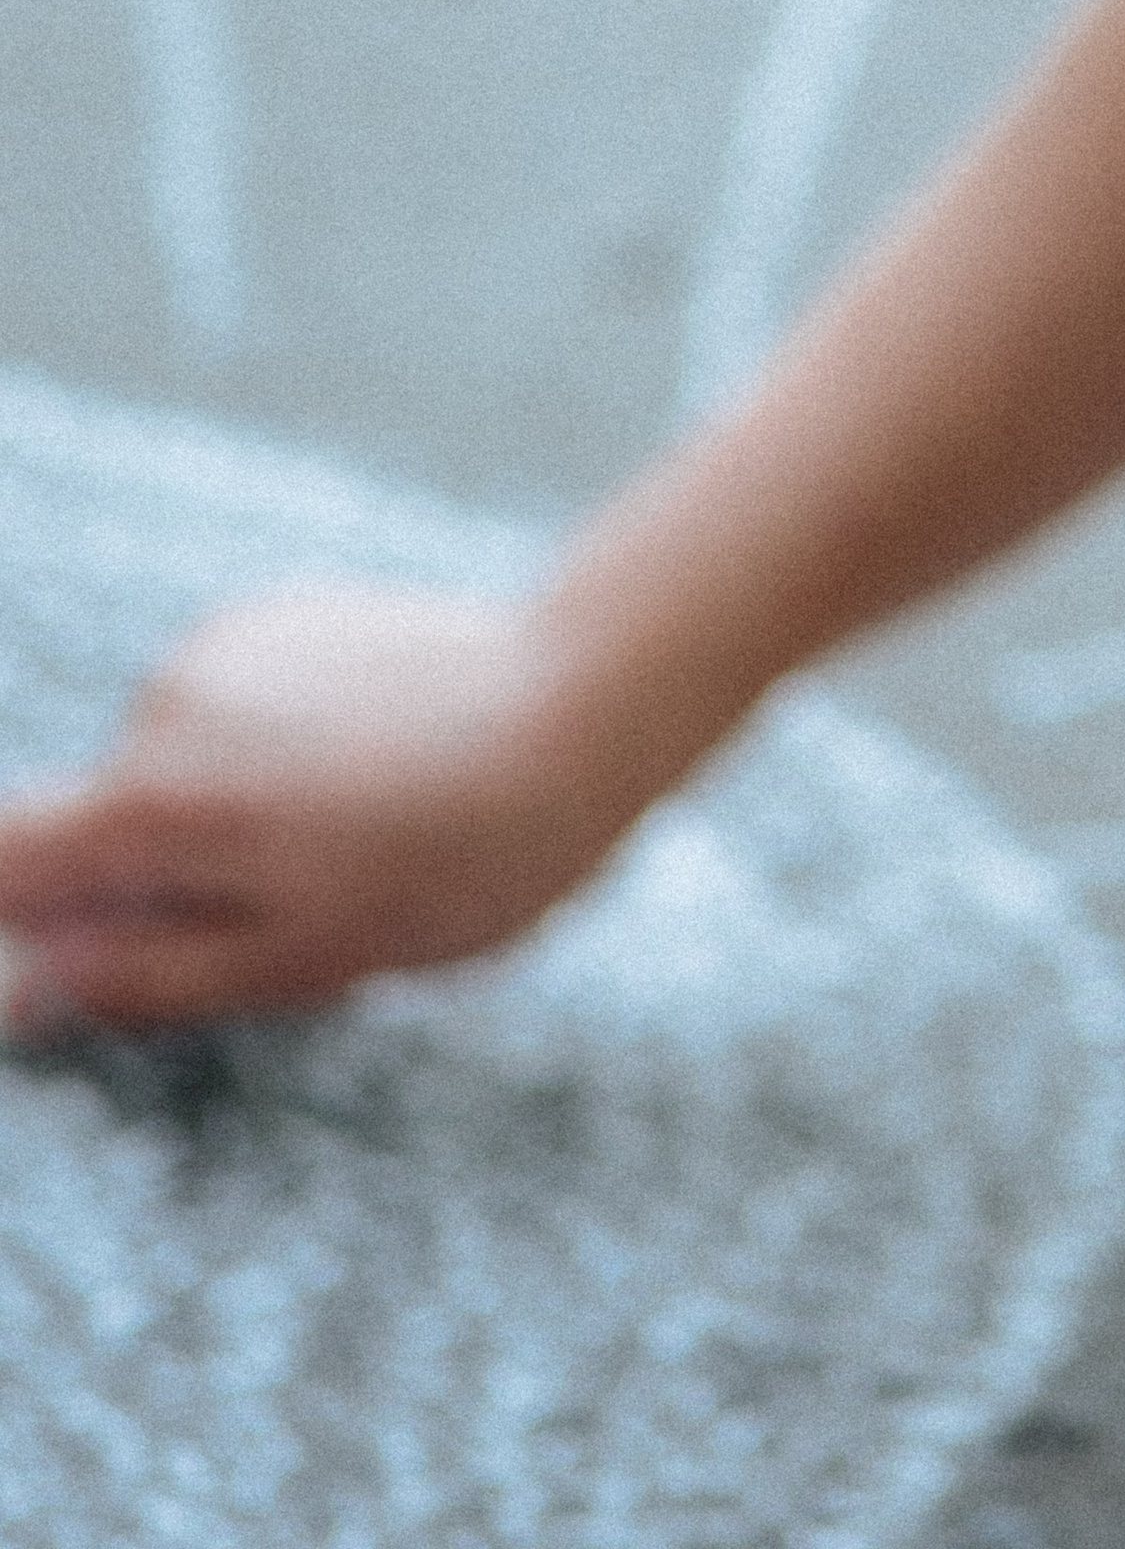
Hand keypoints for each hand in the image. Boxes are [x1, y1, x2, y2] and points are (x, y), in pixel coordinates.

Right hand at [0, 583, 634, 1032]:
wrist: (585, 702)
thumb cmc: (460, 856)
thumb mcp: (302, 958)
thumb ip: (146, 976)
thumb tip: (29, 995)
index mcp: (156, 799)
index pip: (3, 854)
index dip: (19, 911)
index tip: (87, 943)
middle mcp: (169, 699)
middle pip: (103, 817)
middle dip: (162, 878)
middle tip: (297, 909)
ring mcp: (231, 641)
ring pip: (182, 767)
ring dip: (234, 817)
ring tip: (362, 836)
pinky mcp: (291, 610)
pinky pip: (241, 710)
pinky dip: (279, 756)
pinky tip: (380, 770)